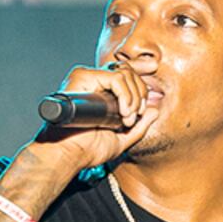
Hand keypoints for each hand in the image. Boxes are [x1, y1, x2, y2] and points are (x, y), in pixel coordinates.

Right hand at [34, 59, 161, 173]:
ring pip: (123, 74)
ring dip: (133, 98)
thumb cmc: (87, 150)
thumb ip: (139, 127)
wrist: (67, 154)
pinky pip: (115, 78)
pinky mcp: (82, 77)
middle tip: (137, 113)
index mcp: (99, 91)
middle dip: (140, 90)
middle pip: (126, 70)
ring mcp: (86, 78)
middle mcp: (92, 81)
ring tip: (127, 118)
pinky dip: (125, 96)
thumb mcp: (121, 139)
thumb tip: (155, 110)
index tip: (153, 67)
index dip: (138, 66)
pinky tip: (123, 113)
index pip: (121, 71)